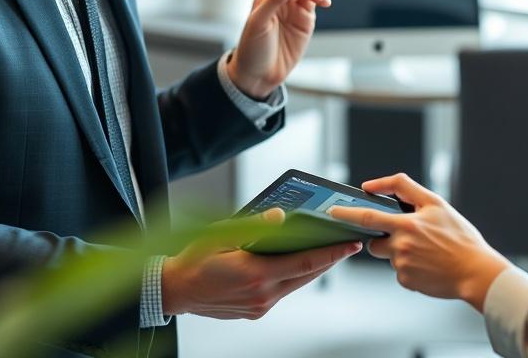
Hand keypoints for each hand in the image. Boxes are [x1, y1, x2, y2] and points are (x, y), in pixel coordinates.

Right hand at [161, 208, 360, 318]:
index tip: (351, 244)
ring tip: (328, 251)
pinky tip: (297, 263)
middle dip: (329, 259)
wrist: (175, 291)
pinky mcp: (255, 311)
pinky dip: (293, 277)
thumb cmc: (194, 260)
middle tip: (348, 244)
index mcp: (256, 274)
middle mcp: (262, 294)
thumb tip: (280, 217)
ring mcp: (259, 306)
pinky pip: (282, 292)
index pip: (305, 263)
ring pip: (296, 284)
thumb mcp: (220, 235)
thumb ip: (253, 225)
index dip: (332, 254)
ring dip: (312, 269)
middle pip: (307, 276)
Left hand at [227, 0, 330, 98]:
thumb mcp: (258, 23)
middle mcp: (281, 2)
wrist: (258, 75)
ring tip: (324, 1)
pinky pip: (313, 7)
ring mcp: (293, 12)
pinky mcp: (303, 23)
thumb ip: (273, 1)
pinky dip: (321, 2)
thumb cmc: (252, 49)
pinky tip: (325, 3)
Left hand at [329, 174, 510, 310]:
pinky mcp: (406, 281)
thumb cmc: (459, 236)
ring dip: (400, 252)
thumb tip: (373, 186)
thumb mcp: (436, 204)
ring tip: (426, 252)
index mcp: (406, 224)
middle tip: (407, 238)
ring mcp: (402, 266)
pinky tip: (428, 265)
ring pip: (389, 256)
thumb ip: (405, 189)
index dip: (346, 214)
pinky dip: (410, 267)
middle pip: (375, 242)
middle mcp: (400, 246)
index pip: (367, 217)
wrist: (476, 271)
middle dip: (383, 238)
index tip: (332, 212)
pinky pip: (399, 271)